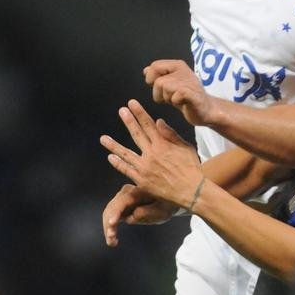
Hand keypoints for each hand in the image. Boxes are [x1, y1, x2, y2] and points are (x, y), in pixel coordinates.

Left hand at [100, 99, 205, 219]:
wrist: (191, 191)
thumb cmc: (191, 168)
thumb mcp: (186, 147)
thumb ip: (171, 134)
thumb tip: (158, 121)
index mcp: (163, 145)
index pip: (148, 124)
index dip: (139, 113)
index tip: (131, 103)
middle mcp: (151, 154)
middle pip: (136, 134)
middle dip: (129, 121)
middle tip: (121, 111)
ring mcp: (144, 168)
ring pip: (126, 154)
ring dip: (113, 145)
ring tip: (103, 138)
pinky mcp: (142, 181)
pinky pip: (127, 170)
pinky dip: (118, 164)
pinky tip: (110, 157)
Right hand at [100, 183, 176, 246]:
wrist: (167, 203)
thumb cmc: (166, 206)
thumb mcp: (162, 210)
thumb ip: (148, 212)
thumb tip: (132, 216)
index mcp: (137, 191)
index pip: (121, 202)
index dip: (115, 213)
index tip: (112, 224)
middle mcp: (126, 193)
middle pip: (112, 208)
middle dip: (109, 224)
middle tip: (111, 239)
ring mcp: (122, 199)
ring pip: (109, 213)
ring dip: (108, 228)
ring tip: (112, 242)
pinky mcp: (121, 207)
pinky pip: (112, 217)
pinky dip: (110, 228)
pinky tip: (113, 239)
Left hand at [143, 60, 220, 126]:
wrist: (205, 109)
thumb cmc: (186, 97)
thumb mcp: (170, 83)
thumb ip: (158, 76)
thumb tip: (146, 70)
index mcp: (177, 65)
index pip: (154, 66)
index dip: (152, 79)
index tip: (161, 88)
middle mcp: (183, 70)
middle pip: (158, 82)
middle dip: (160, 94)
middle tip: (172, 96)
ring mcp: (189, 82)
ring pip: (164, 88)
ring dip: (168, 98)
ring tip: (178, 99)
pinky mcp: (193, 94)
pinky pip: (175, 96)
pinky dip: (175, 102)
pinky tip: (183, 103)